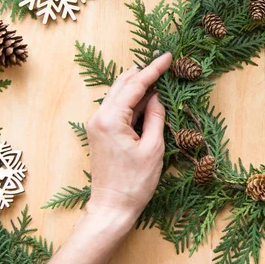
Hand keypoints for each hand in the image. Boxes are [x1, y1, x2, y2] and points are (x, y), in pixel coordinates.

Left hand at [86, 52, 171, 219]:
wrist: (112, 207)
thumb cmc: (135, 182)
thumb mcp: (153, 147)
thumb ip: (155, 117)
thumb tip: (156, 96)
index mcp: (111, 119)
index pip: (135, 85)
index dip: (153, 69)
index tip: (167, 56)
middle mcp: (99, 117)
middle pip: (122, 84)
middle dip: (143, 72)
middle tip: (163, 62)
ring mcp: (96, 124)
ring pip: (118, 94)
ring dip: (137, 85)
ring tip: (157, 75)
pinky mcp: (99, 132)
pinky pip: (116, 107)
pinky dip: (131, 99)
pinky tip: (146, 97)